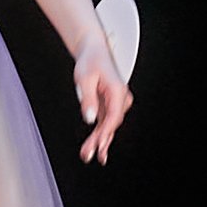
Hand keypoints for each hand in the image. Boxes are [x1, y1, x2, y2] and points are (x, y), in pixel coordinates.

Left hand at [71, 46, 133, 166]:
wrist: (93, 51)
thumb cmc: (90, 61)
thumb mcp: (85, 79)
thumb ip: (88, 99)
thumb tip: (90, 118)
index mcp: (118, 91)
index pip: (114, 116)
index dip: (105, 132)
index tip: (98, 144)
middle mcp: (121, 98)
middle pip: (111, 124)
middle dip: (100, 141)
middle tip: (88, 154)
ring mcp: (116, 103)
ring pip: (108, 126)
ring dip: (99, 141)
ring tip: (88, 154)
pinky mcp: (109, 105)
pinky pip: (105, 123)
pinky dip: (100, 134)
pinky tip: (96, 147)